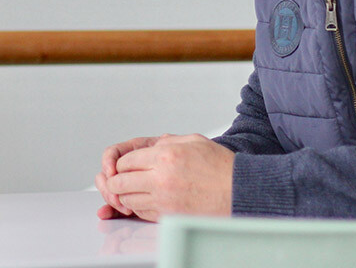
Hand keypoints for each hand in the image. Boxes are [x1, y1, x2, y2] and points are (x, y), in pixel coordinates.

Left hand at [100, 134, 233, 221]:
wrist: (239, 190)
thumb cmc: (220, 166)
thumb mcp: (192, 140)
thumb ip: (167, 142)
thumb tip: (150, 146)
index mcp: (164, 156)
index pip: (125, 161)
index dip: (121, 163)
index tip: (124, 165)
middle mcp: (161, 179)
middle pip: (120, 181)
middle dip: (115, 180)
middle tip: (117, 179)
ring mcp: (164, 200)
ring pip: (128, 199)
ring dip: (126, 194)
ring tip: (132, 189)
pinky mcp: (169, 215)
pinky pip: (142, 212)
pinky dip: (138, 206)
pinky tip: (144, 200)